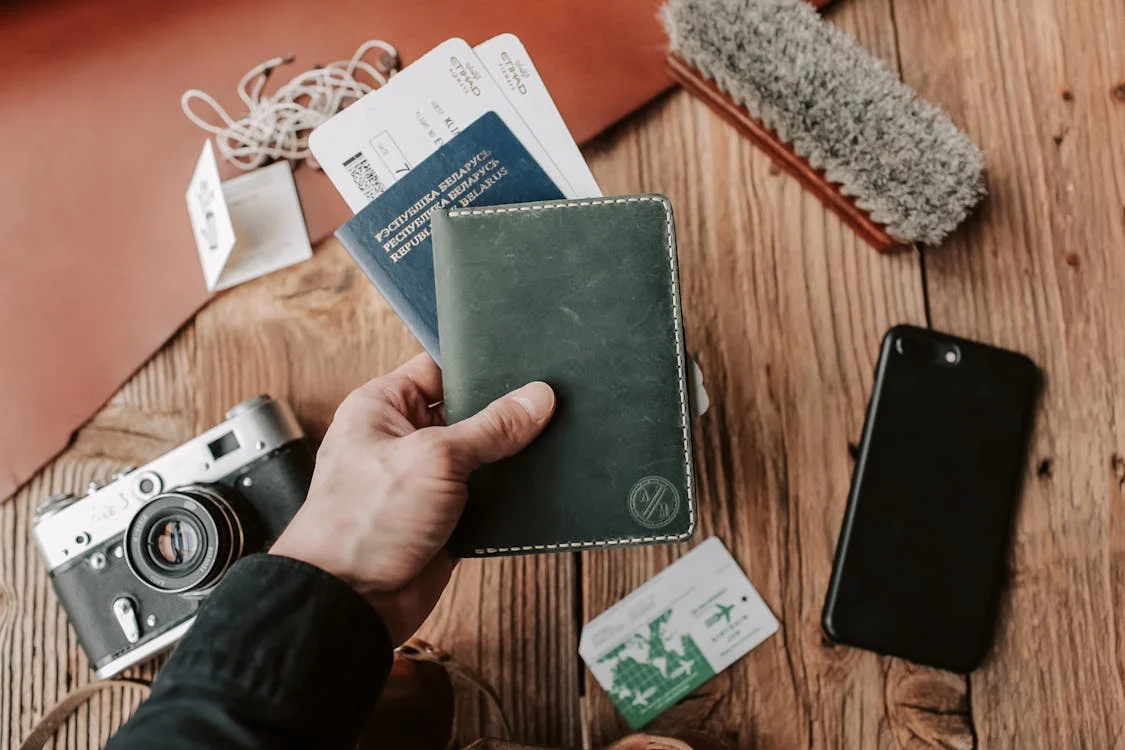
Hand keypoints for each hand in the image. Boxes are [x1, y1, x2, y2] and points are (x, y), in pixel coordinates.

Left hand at [271, 353, 554, 644]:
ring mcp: (423, 480)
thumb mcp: (435, 458)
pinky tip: (537, 484)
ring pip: (481, 456)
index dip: (480, 365)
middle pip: (466, 412)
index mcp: (382, 407)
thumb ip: (491, 427)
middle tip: (548, 404)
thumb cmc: (361, 522)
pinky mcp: (443, 518)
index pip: (439, 368)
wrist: (350, 602)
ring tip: (550, 441)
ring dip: (508, 457)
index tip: (526, 366)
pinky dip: (507, 495)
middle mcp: (401, 439)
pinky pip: (485, 496)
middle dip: (503, 413)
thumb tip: (536, 398)